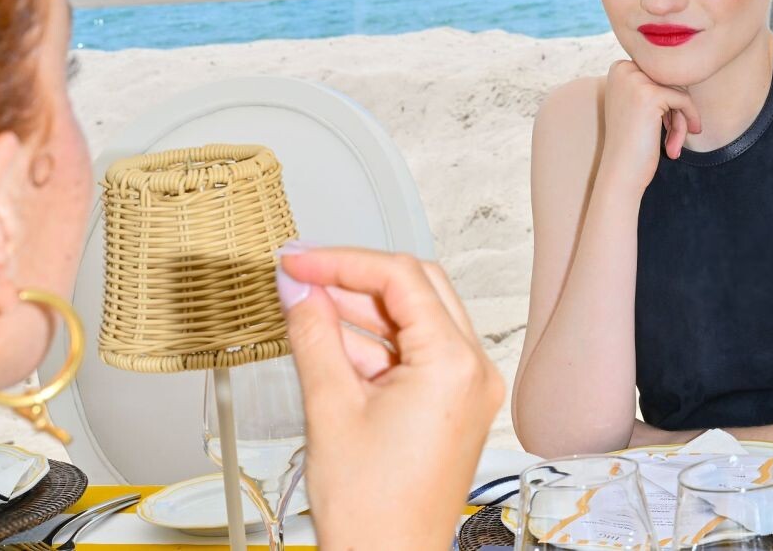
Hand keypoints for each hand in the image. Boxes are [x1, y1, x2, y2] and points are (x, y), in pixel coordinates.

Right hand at [279, 247, 503, 550]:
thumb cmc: (373, 511)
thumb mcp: (330, 407)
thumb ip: (313, 334)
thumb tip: (299, 287)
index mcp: (455, 364)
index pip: (401, 278)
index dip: (343, 261)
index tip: (300, 261)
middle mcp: (473, 370)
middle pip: (416, 288)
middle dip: (355, 277)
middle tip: (303, 274)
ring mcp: (467, 387)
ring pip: (416, 318)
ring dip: (362, 309)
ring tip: (306, 306)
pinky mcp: (453, 403)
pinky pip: (417, 351)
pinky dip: (375, 342)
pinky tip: (330, 339)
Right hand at [598, 59, 700, 192]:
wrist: (620, 173)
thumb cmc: (632, 143)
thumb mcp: (638, 104)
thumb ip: (655, 81)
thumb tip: (689, 62)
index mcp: (619, 68)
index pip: (661, 72)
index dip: (668, 99)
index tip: (663, 124)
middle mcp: (624, 69)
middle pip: (671, 79)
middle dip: (676, 108)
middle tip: (671, 136)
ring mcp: (636, 80)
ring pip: (679, 89)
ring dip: (681, 118)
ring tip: (672, 142)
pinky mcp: (650, 94)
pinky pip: (684, 100)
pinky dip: (687, 121)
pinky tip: (675, 145)